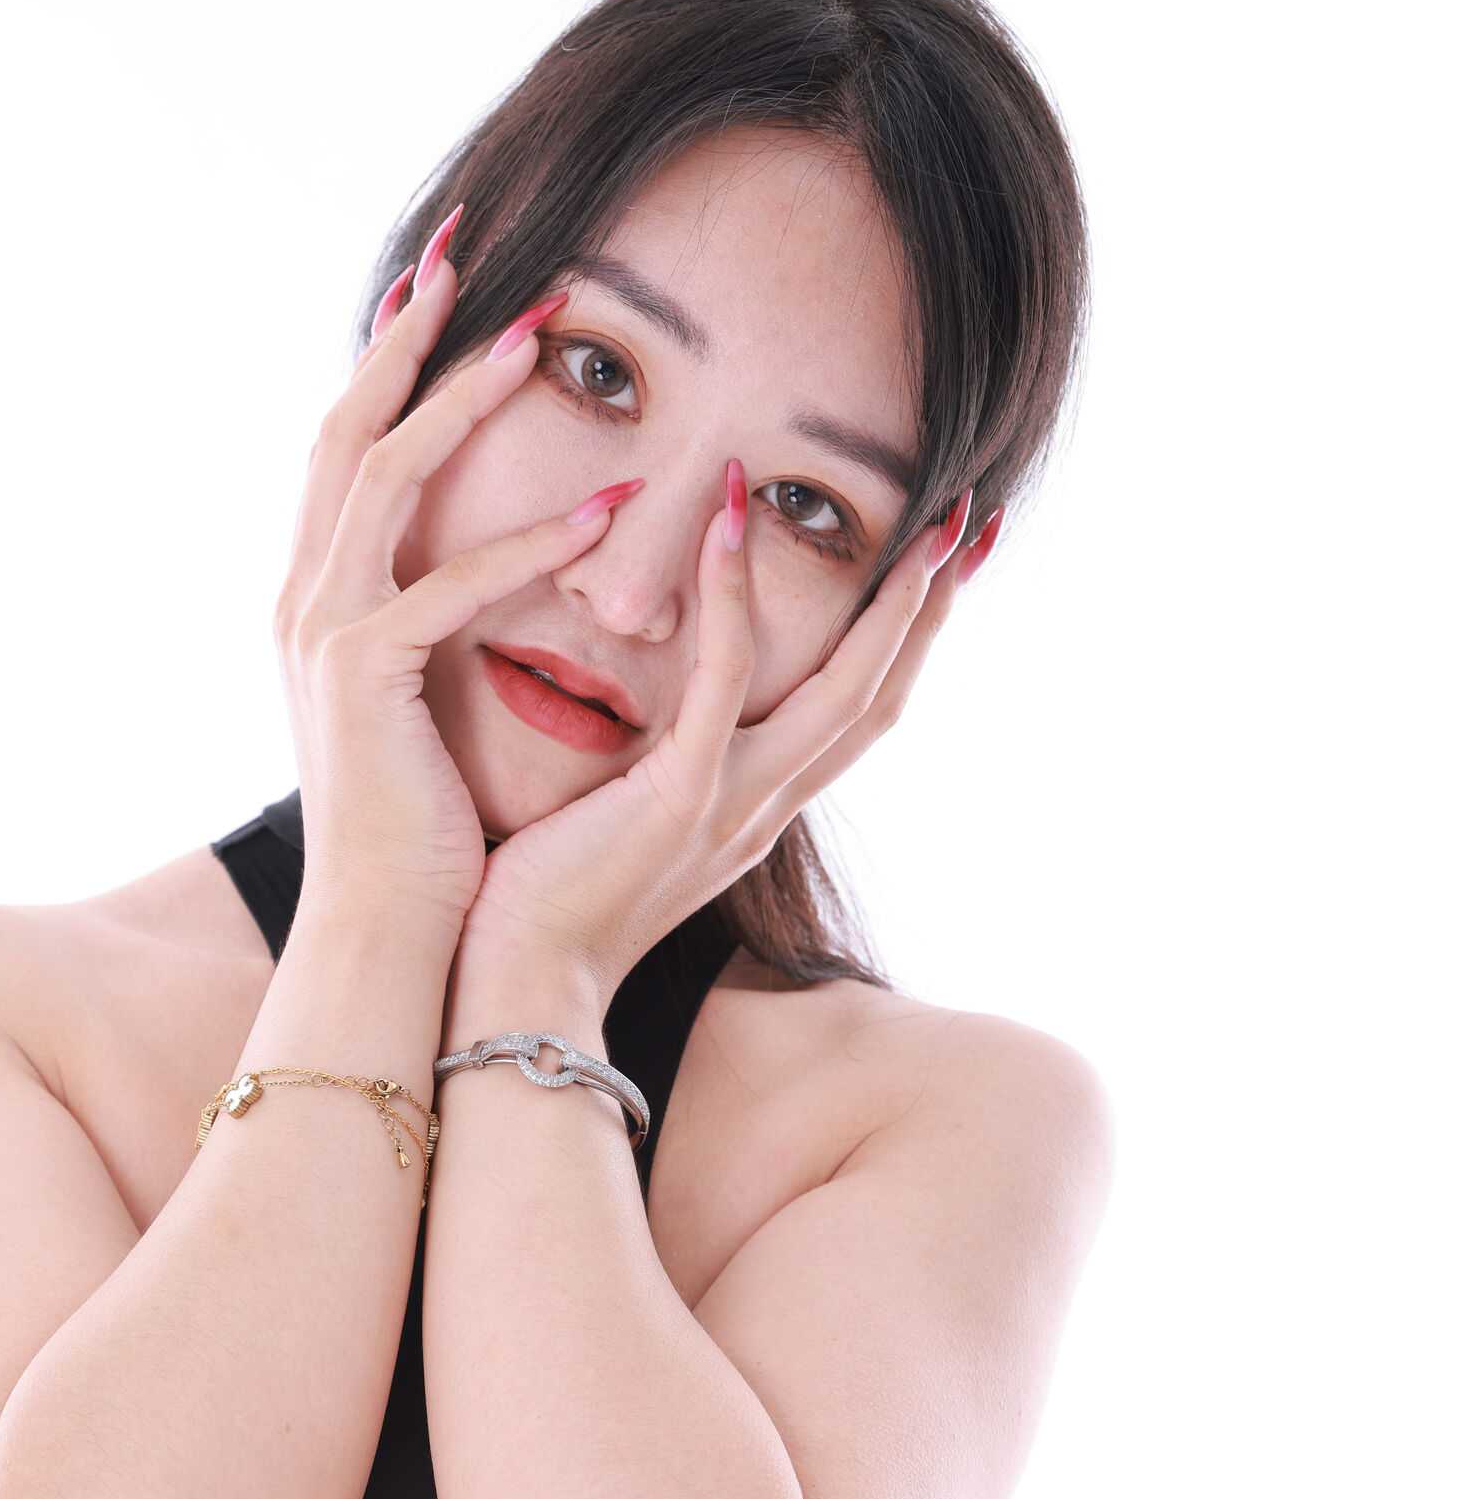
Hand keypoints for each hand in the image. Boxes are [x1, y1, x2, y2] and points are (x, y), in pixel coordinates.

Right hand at [273, 218, 641, 941]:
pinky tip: (601, 509)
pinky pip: (449, 585)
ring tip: (539, 335)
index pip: (349, 453)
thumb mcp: (420, 705)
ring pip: (383, 478)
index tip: (443, 286)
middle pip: (346, 431)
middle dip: (407, 336)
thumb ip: (432, 627)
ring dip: (461, 398)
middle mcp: (304, 601)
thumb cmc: (423, 830)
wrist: (384, 929)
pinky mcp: (363, 678)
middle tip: (472, 251)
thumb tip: (474, 574)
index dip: (391, 363)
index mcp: (319, 601)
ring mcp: (323, 634)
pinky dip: (525, 543)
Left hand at [456, 466, 982, 995]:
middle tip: (974, 519)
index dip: (907, 643)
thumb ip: (664, 777)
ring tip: (922, 512)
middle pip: (882, 696)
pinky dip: (731, 595)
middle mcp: (766, 810)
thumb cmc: (551, 907)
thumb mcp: (630, 832)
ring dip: (893, 598)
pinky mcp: (680, 798)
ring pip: (844, 689)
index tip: (941, 566)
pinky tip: (729, 519)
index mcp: (758, 814)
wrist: (523, 986)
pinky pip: (721, 680)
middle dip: (933, 608)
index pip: (858, 717)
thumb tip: (655, 730)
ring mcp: (733, 804)